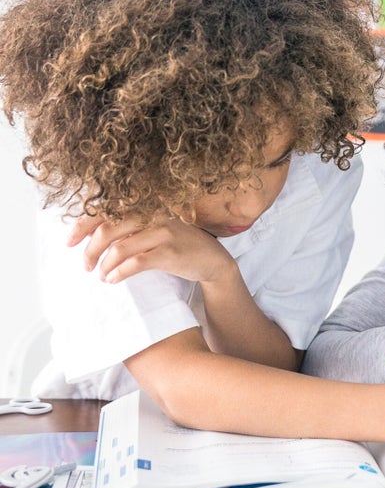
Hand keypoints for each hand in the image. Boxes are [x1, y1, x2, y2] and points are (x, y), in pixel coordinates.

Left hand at [70, 214, 234, 286]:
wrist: (212, 259)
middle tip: (85, 266)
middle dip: (90, 250)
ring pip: (119, 248)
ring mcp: (162, 232)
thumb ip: (130, 227)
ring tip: (101, 276)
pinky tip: (113, 280)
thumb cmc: (179, 245)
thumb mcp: (154, 229)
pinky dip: (118, 273)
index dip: (83, 225)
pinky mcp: (169, 252)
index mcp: (146, 207)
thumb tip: (93, 235)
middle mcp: (153, 215)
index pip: (106, 210)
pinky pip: (134, 263)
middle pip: (108, 229)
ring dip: (104, 266)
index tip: (69, 241)